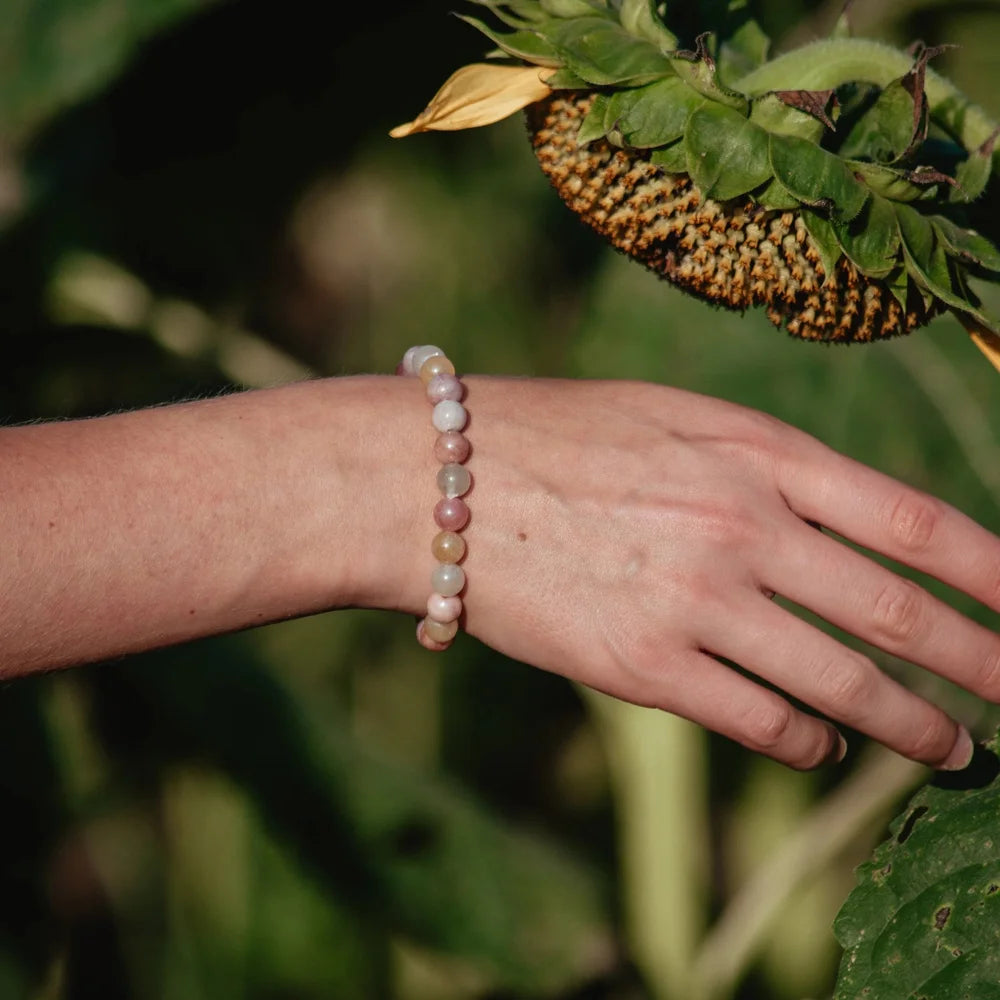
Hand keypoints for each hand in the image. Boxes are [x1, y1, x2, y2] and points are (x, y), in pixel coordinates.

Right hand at [456, 377, 999, 769]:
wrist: (440, 480)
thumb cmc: (555, 437)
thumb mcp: (674, 422)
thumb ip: (764, 471)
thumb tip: (846, 533)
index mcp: (754, 452)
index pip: (914, 521)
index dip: (994, 575)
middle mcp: (741, 526)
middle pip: (899, 614)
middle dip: (983, 666)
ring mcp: (695, 601)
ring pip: (843, 685)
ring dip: (913, 727)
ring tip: (952, 750)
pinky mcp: (643, 668)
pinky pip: (761, 722)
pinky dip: (810, 742)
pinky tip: (822, 745)